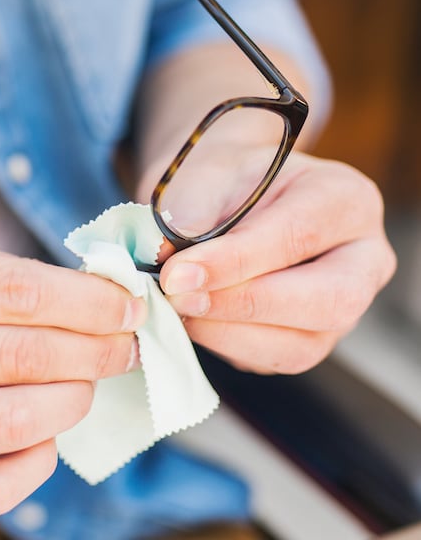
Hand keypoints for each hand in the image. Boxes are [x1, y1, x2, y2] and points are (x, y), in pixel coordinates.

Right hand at [0, 233, 143, 516]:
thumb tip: (91, 298)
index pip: (12, 294)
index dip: (87, 301)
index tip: (126, 304)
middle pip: (19, 359)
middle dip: (95, 350)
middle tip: (123, 345)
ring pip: (10, 424)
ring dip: (73, 402)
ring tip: (87, 383)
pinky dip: (36, 462)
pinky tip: (46, 433)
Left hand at [149, 152, 395, 373]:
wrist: (221, 198)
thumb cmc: (221, 183)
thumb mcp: (206, 179)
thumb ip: (195, 220)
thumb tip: (176, 272)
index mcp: (346, 199)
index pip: (300, 235)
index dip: (235, 261)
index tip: (178, 273)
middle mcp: (363, 259)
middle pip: (328, 301)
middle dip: (244, 305)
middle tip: (179, 297)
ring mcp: (344, 308)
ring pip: (301, 345)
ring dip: (227, 333)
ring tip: (176, 307)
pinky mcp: (310, 341)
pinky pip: (272, 360)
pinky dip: (223, 345)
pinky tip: (190, 320)